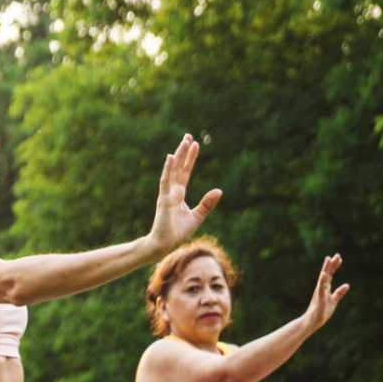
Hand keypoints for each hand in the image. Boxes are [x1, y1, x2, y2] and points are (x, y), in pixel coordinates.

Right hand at [148, 135, 221, 251]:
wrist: (165, 245)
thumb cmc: (177, 233)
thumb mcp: (197, 217)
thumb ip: (207, 204)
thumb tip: (219, 190)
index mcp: (179, 194)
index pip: (185, 172)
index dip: (190, 159)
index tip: (195, 144)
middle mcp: (172, 191)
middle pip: (179, 167)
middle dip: (184, 152)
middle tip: (188, 136)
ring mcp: (167, 194)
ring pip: (173, 170)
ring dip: (179, 156)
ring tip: (184, 141)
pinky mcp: (163, 200)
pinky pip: (165, 181)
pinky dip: (168, 169)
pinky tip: (171, 157)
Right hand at [301, 254, 349, 331]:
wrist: (311, 323)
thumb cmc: (321, 312)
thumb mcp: (333, 301)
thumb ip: (339, 293)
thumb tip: (347, 285)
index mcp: (324, 288)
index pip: (330, 275)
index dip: (334, 267)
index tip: (339, 258)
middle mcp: (321, 288)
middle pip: (327, 274)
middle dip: (331, 264)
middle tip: (336, 254)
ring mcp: (319, 293)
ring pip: (323, 278)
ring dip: (326, 268)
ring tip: (328, 259)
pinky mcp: (319, 299)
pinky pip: (321, 288)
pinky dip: (323, 281)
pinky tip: (324, 274)